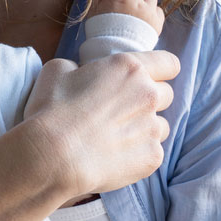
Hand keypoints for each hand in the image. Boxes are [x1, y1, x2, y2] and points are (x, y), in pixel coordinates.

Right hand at [22, 49, 177, 197]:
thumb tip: (82, 74)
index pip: (169, 63)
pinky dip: (138, 153)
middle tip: (124, 110)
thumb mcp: (58, 70)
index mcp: (129, 68)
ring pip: (161, 125)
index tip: (152, 78)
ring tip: (117, 137)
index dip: (162, 70)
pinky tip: (115, 156)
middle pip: (166, 94)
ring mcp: (153, 128)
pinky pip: (153, 151)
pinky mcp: (152, 157)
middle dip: (149, 100)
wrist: (53, 157)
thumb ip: (80, 67)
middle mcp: (148, 94)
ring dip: (146, 128)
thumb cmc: (52, 111)